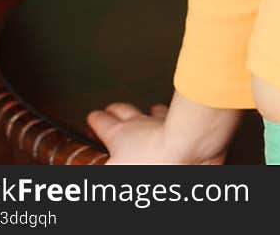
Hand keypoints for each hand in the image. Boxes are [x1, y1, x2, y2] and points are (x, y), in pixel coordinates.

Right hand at [86, 102, 226, 165]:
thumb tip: (97, 168)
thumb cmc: (152, 162)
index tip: (93, 116)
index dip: (96, 120)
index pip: (102, 123)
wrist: (186, 149)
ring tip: (142, 112)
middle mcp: (139, 123)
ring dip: (144, 112)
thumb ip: (105, 168)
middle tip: (111, 109)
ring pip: (149, 111)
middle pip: (123, 111)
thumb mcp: (116, 171)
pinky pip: (173, 116)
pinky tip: (168, 116)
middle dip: (116, 110)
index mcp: (119, 134)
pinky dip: (168, 115)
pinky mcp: (182, 125)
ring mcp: (162, 121)